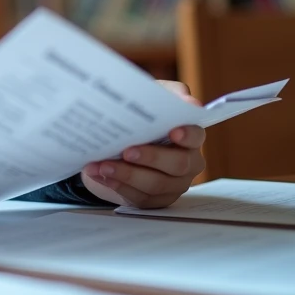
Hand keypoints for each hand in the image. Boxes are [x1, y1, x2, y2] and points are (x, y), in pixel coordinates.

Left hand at [81, 80, 206, 208]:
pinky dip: (117, 185)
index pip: (196, 136)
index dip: (188, 135)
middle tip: (127, 151)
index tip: (173, 131)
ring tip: (102, 165)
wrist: (119, 143)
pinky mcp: (154, 200)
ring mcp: (173, 185)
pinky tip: (99, 174)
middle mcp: (188, 163)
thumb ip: (168, 95)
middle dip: (151, 157)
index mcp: (190, 138)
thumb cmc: (140, 119)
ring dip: (127, 174)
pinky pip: (139, 197)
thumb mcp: (151, 100)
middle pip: (178, 164)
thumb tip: (185, 99)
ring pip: (156, 184)